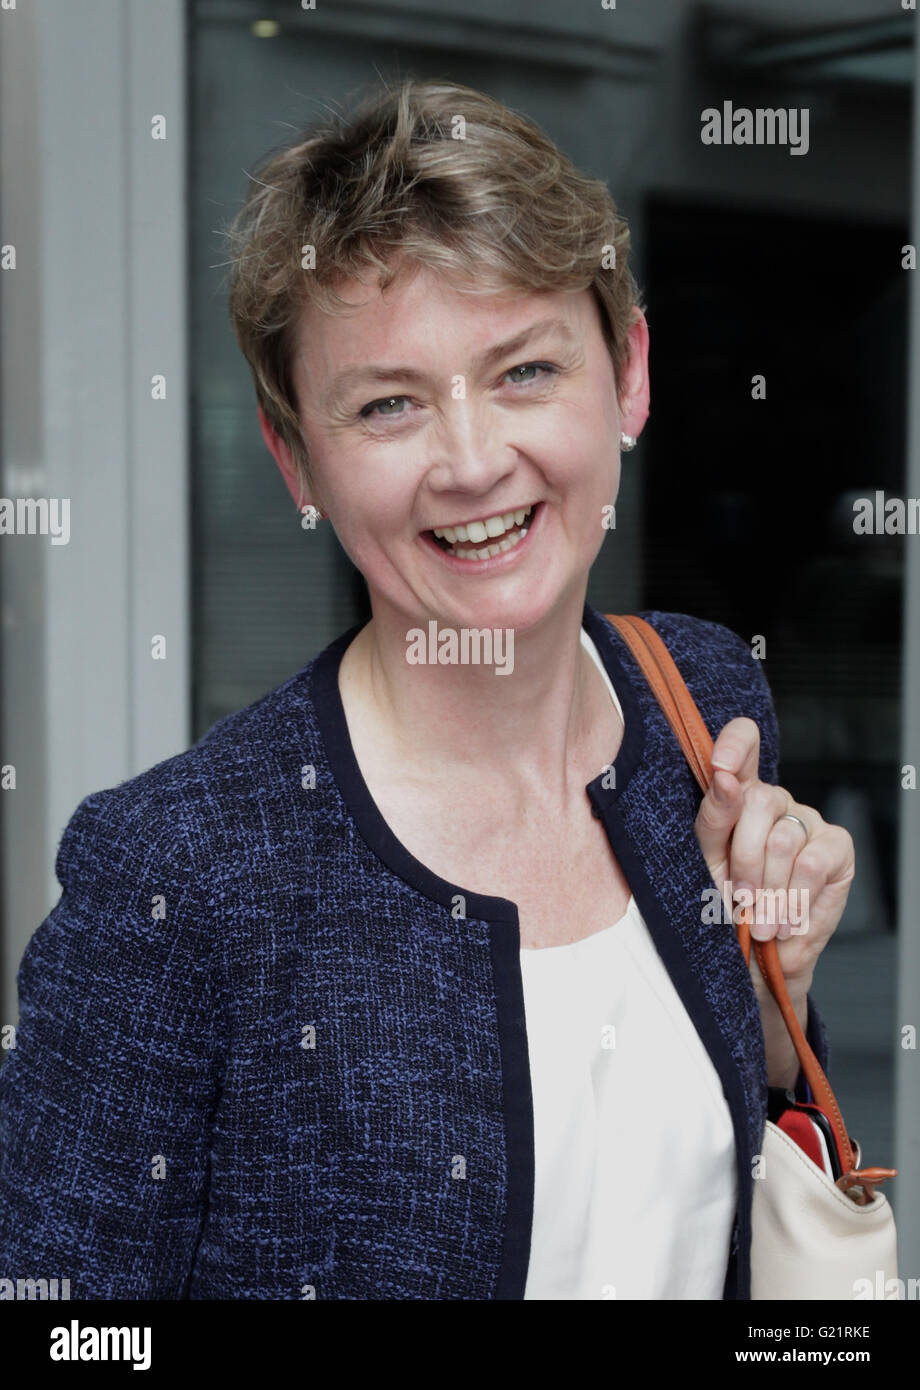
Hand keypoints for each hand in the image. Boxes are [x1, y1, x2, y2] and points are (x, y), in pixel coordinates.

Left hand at [693, 717, 854, 992]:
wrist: (756, 958)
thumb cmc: (723, 904)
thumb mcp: (705, 862)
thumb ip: (713, 818)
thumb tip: (724, 778)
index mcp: (735, 793)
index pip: (743, 743)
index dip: (735, 744)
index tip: (720, 766)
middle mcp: (774, 799)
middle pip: (759, 800)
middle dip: (743, 858)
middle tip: (738, 898)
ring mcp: (808, 819)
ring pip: (783, 839)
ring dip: (767, 889)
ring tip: (758, 920)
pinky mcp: (837, 846)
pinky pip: (815, 863)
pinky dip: (796, 897)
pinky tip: (785, 921)